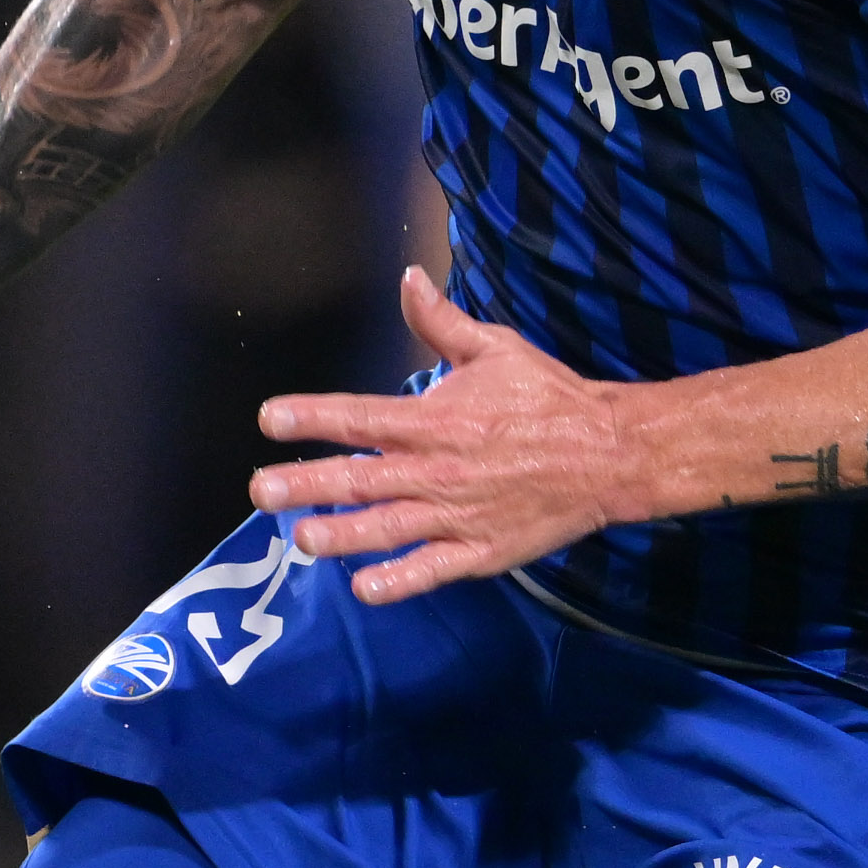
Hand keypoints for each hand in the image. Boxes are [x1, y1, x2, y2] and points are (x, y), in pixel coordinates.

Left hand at [249, 270, 650, 602]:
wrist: (609, 452)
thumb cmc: (549, 397)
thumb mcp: (495, 349)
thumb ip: (441, 322)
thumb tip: (408, 278)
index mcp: (437, 419)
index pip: (361, 417)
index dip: (311, 417)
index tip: (268, 417)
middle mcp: (439, 469)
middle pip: (360, 478)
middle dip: (304, 485)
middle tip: (259, 491)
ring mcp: (458, 515)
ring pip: (387, 529)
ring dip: (340, 535)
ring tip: (300, 539)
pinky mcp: (481, 552)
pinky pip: (432, 570)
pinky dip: (399, 580)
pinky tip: (364, 588)